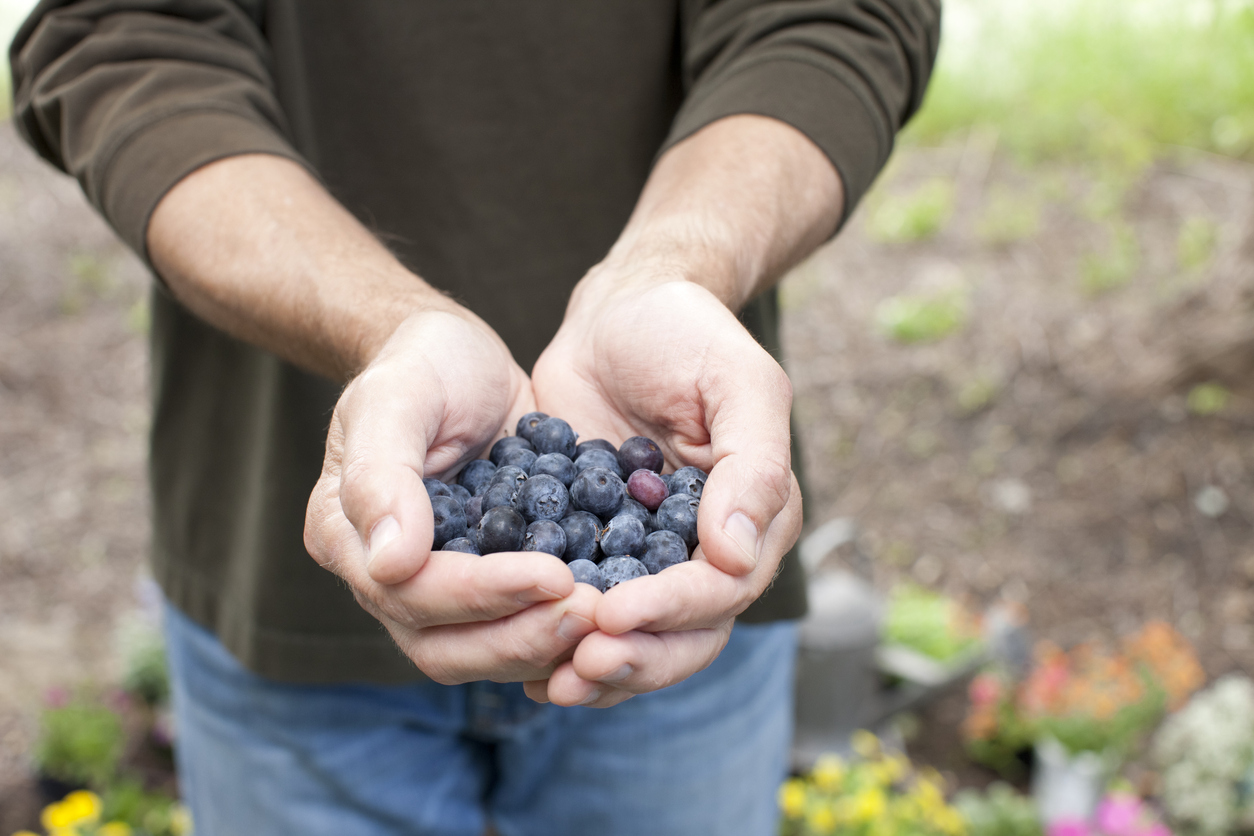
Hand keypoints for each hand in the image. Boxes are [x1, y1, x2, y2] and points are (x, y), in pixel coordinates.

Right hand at [304, 308, 599, 683]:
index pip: (412, 593)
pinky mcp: (490, 583)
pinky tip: (615, 610)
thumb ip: (382, 474)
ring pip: (486, 650)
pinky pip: (522, 623)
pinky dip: (563, 625)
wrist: (460, 358)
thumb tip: (392, 565)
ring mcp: (440, 589)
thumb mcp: (394, 397)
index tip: (555, 575)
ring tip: (611, 615)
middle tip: (594, 612)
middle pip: (446, 647)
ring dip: (547, 642)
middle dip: (521, 637)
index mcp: (347, 538)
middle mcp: (388, 579)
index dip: (483, 594)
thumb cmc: (419, 364)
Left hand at [526, 268, 802, 706]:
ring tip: (546, 682)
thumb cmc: (687, 334)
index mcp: (755, 518)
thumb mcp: (738, 382)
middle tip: (576, 667)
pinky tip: (519, 660)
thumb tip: (737, 555)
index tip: (614, 614)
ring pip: (637, 638)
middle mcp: (708, 551)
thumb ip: (751, 466)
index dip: (672, 610)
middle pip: (683, 634)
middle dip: (634, 657)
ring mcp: (651, 557)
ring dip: (595, 667)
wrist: (620, 312)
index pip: (722, 588)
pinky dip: (557, 638)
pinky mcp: (597, 550)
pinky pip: (585, 610)